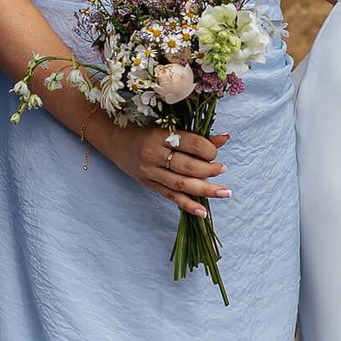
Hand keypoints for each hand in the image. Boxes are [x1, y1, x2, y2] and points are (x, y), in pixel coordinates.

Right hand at [101, 122, 230, 217]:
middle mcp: (154, 154)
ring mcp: (151, 172)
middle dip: (209, 170)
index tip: (215, 152)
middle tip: (222, 169)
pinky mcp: (149, 184)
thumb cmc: (147, 130)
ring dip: (205, 189)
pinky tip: (203, 212)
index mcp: (161, 135)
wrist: (116, 140)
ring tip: (224, 192)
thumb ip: (197, 135)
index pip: (191, 143)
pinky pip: (171, 196)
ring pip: (181, 184)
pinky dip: (188, 205)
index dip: (208, 149)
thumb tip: (224, 139)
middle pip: (187, 166)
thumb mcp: (169, 128)